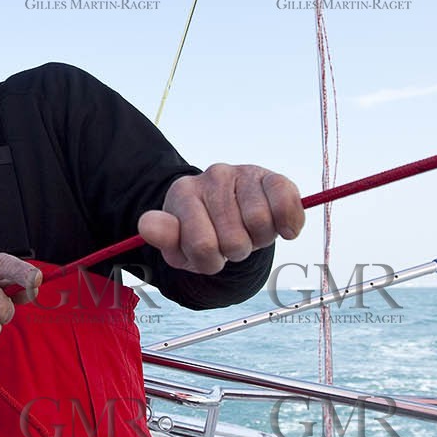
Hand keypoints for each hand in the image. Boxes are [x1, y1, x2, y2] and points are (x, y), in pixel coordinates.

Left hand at [137, 165, 303, 274]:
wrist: (226, 216)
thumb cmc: (200, 233)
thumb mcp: (178, 245)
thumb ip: (164, 236)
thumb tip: (147, 225)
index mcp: (183, 193)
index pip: (201, 246)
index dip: (210, 262)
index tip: (208, 253)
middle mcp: (213, 176)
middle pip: (234, 240)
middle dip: (235, 251)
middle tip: (230, 241)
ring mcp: (243, 173)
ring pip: (260, 224)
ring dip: (259, 239)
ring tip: (248, 231)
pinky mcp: (272, 177)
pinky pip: (287, 202)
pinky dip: (288, 224)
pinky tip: (281, 228)